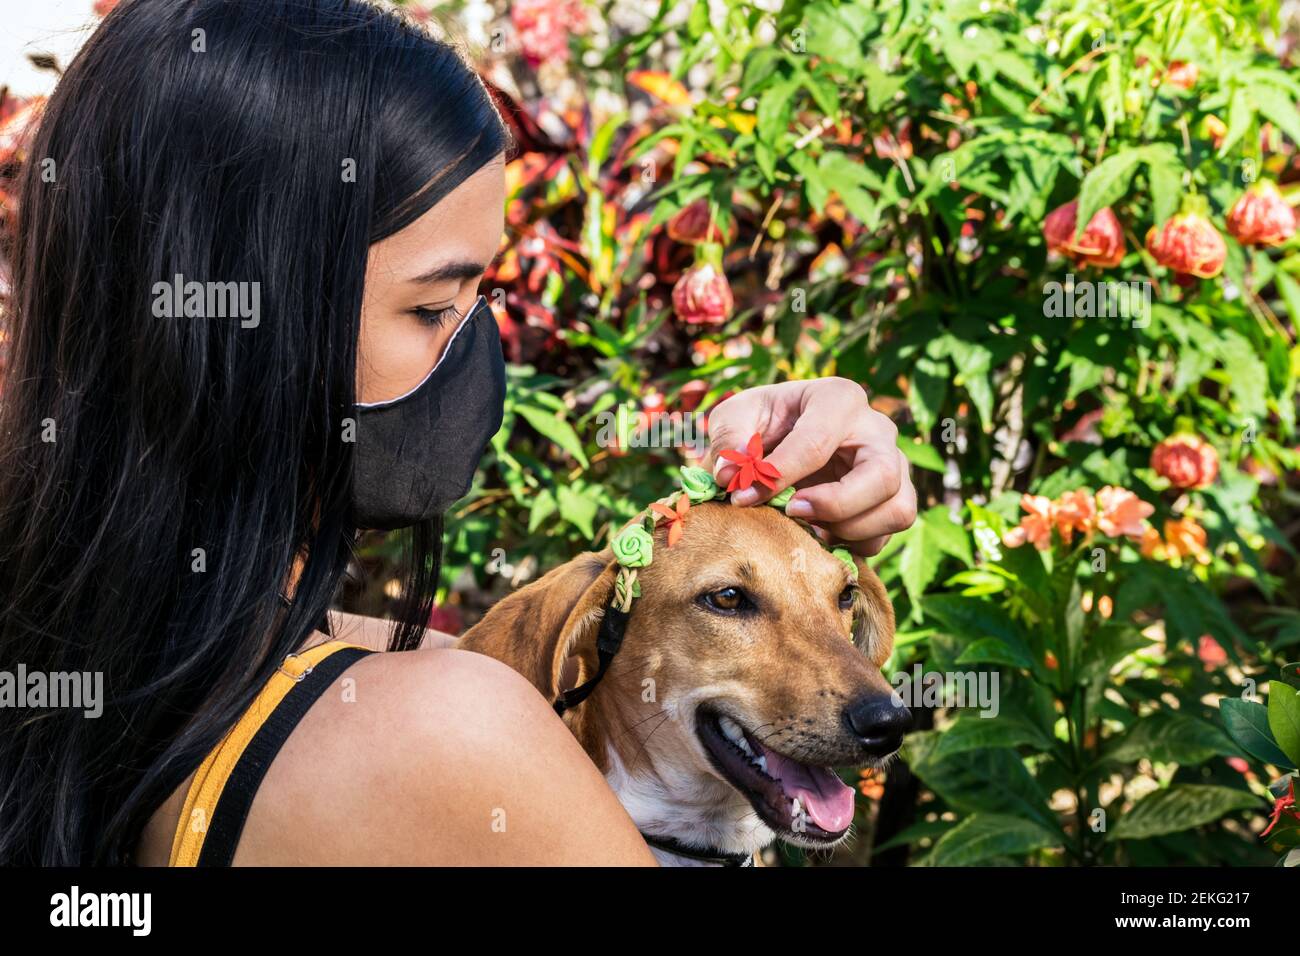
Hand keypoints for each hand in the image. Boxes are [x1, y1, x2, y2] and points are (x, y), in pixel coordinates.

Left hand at [704, 378, 916, 555]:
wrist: (782, 435)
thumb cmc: (762, 421)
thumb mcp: (736, 415)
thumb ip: (729, 437)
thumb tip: (731, 475)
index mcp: (838, 398)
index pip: (817, 442)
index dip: (778, 475)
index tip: (743, 497)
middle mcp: (877, 429)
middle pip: (881, 476)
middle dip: (834, 505)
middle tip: (792, 511)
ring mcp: (893, 465)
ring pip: (897, 510)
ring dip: (850, 529)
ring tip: (808, 526)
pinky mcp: (891, 498)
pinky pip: (887, 533)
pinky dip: (855, 544)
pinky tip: (820, 534)